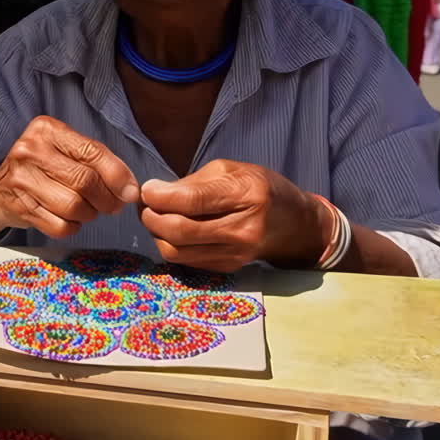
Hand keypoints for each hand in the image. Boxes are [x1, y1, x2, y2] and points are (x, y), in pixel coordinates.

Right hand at [0, 116, 139, 238]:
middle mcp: (30, 150)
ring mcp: (22, 180)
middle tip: (113, 206)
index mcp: (46, 129)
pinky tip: (69, 219)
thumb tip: (130, 190)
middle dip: (107, 199)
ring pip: (74, 206)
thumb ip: (95, 161)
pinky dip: (72, 227)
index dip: (117, 175)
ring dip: (89, 214)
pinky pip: (60, 226)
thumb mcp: (62, 150)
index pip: (91, 152)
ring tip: (88, 210)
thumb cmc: (40, 168)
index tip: (131, 192)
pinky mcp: (20, 207)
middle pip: (84, 181)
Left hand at [138, 159, 330, 271]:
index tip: (146, 189)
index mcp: (247, 195)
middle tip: (144, 205)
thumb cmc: (260, 187)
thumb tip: (157, 193)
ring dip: (157, 234)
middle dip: (152, 218)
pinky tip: (171, 231)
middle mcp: (243, 229)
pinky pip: (186, 262)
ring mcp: (237, 254)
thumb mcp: (232, 170)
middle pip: (180, 231)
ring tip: (155, 217)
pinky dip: (171, 246)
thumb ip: (194, 182)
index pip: (193, 201)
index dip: (160, 196)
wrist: (294, 224)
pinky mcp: (228, 268)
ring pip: (178, 252)